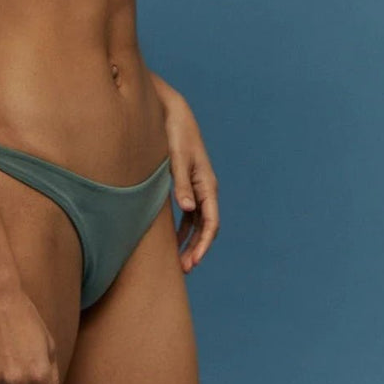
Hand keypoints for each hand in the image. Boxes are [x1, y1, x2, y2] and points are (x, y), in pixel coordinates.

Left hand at [163, 94, 220, 272]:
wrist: (171, 113)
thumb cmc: (175, 134)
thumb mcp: (178, 158)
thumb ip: (181, 183)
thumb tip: (187, 209)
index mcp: (207, 184)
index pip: (211, 223)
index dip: (203, 245)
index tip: (192, 262)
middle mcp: (205, 188)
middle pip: (206, 227)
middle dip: (197, 249)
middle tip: (184, 270)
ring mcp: (196, 187)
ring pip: (198, 222)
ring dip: (190, 242)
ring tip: (179, 263)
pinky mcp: (186, 184)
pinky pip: (188, 213)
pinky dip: (183, 229)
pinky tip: (172, 241)